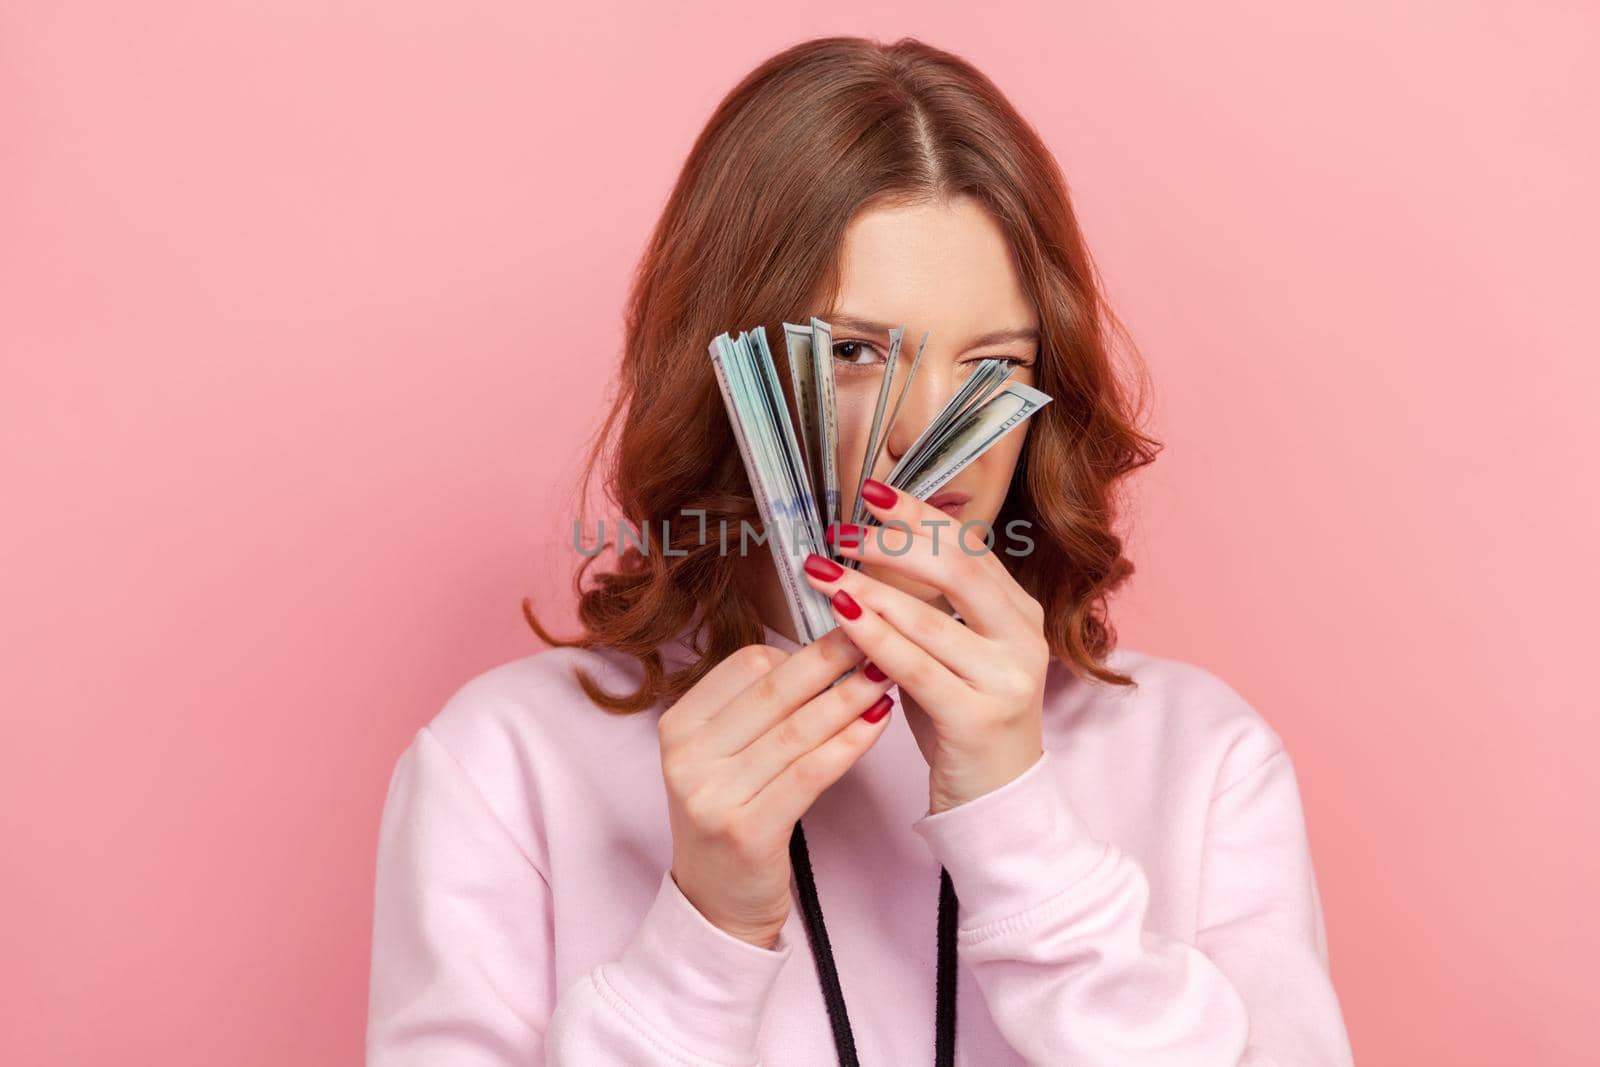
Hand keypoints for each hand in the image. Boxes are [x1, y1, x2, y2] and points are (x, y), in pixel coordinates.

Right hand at [658, 627, 894, 948]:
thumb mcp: (724, 757)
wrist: (717, 906)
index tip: (847, 636)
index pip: (746, 666)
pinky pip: (809, 773)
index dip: (800, 648)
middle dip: (832, 659)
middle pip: (773, 692)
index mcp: (678, 726)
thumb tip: (822, 649)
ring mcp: (710, 796)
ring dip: (849, 698)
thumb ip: (757, 709)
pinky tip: (878, 723)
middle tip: (878, 632)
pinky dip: (848, 744)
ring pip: (796, 731)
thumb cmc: (734, 817)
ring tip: (889, 675)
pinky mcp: (746, 831)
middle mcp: (685, 757)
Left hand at [802, 478, 1047, 815]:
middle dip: (897, 541)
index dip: (919, 516)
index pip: (969, 545)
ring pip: (930, 618)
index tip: (872, 492)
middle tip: (842, 530)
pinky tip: (840, 614)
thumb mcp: (954, 650)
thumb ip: (930, 603)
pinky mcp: (979, 717)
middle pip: (959, 567)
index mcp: (1019, 610)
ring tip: (822, 569)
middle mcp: (1023, 637)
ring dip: (869, 588)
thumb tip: (871, 546)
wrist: (997, 798)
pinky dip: (875, 636)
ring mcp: (1007, 678)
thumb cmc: (962, 716)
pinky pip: (917, 667)